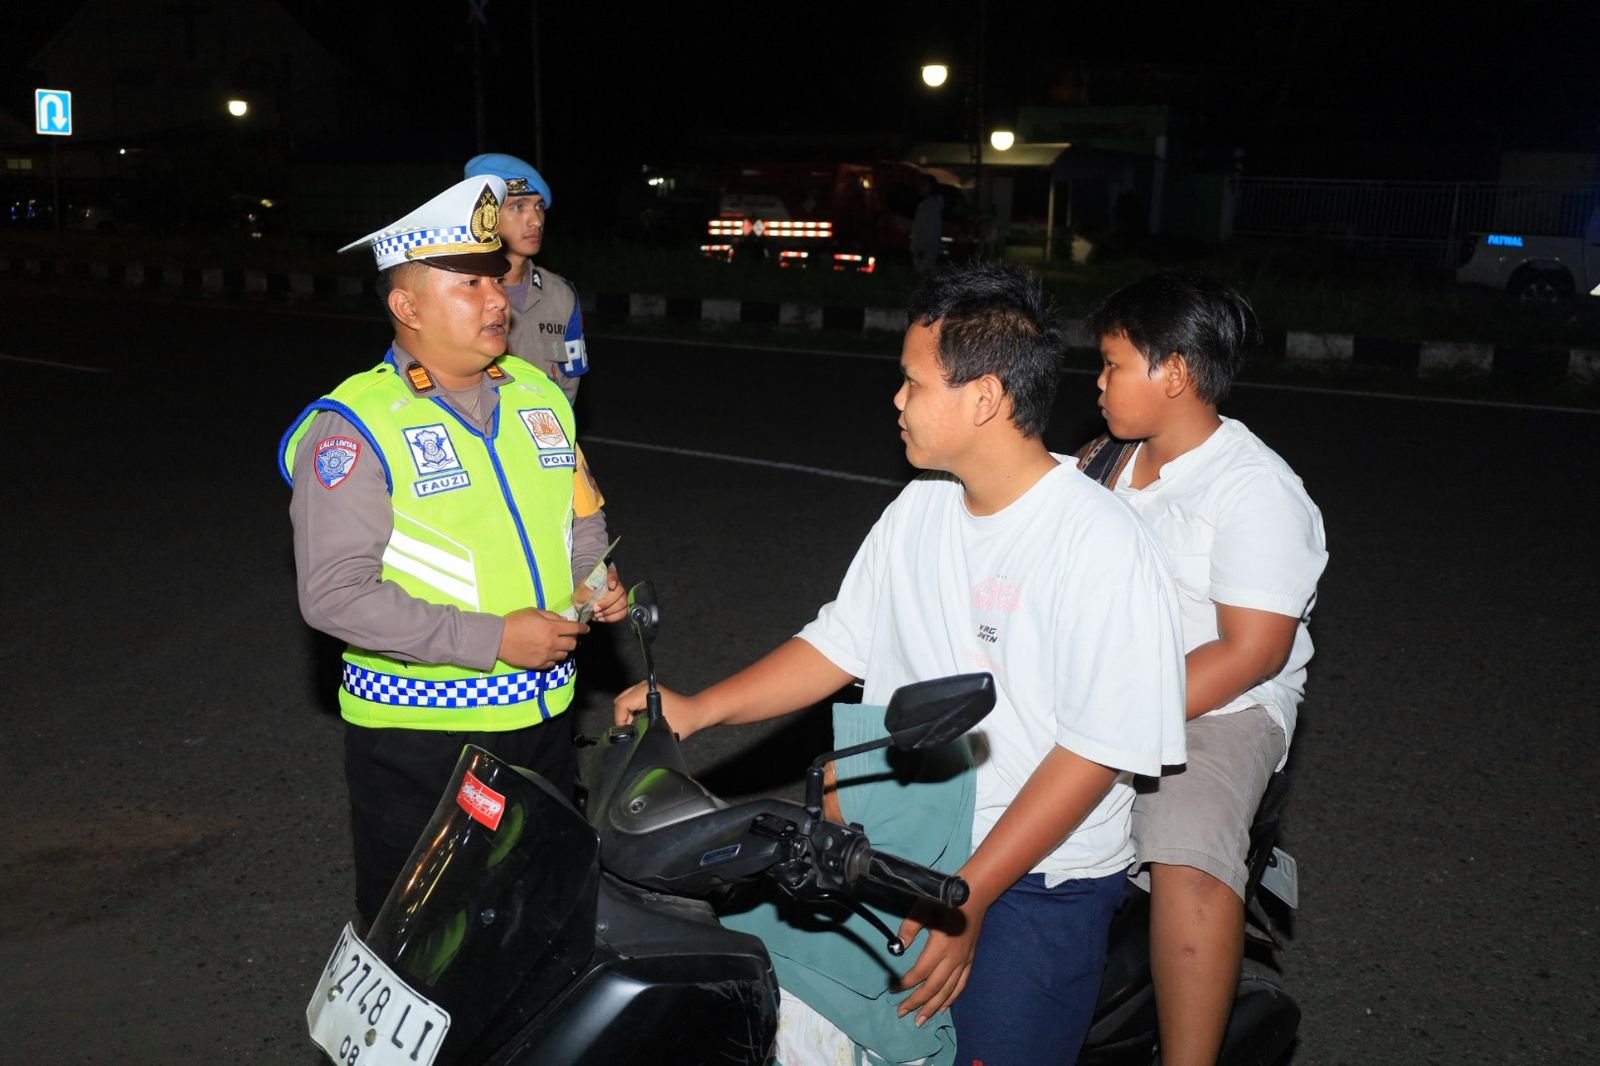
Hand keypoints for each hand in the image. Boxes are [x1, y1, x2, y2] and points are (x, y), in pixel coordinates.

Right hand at [499, 607, 586, 669]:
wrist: (498, 638)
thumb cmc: (515, 621)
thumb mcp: (534, 612)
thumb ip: (551, 616)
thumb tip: (564, 621)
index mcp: (552, 628)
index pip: (575, 629)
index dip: (583, 628)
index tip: (586, 629)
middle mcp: (552, 643)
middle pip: (573, 644)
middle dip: (573, 639)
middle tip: (568, 636)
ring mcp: (546, 655)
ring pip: (564, 655)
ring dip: (564, 649)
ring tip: (556, 645)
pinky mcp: (539, 664)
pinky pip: (553, 663)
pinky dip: (553, 658)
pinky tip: (548, 653)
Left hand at [575, 565, 625, 622]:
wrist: (583, 603)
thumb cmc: (582, 595)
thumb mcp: (579, 592)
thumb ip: (586, 594)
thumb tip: (593, 600)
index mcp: (605, 576)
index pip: (612, 573)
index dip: (614, 579)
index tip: (611, 585)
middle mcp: (616, 584)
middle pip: (619, 591)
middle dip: (607, 602)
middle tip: (595, 609)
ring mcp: (621, 596)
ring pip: (622, 604)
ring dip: (609, 612)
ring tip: (597, 615)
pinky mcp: (622, 607)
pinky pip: (622, 613)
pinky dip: (611, 618)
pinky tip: (601, 618)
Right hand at [611, 681, 713, 735]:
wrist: (695, 713)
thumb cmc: (683, 719)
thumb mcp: (659, 728)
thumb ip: (640, 730)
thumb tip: (628, 735)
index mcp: (645, 691)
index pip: (621, 704)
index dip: (620, 720)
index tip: (627, 731)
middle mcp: (643, 686)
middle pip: (620, 702)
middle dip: (623, 718)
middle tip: (632, 730)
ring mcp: (645, 688)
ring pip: (625, 702)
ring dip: (629, 716)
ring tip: (640, 726)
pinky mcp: (648, 692)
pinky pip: (632, 702)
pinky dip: (634, 713)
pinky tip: (643, 721)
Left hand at [893, 900, 983, 1025]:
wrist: (974, 897)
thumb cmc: (945, 901)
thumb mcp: (922, 908)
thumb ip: (909, 928)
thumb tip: (897, 947)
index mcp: (939, 947)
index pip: (920, 972)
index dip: (905, 983)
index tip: (892, 988)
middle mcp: (953, 959)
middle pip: (933, 987)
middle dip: (916, 1002)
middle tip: (901, 1013)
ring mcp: (963, 962)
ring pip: (947, 991)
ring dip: (933, 1007)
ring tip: (920, 1020)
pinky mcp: (969, 961)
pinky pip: (960, 985)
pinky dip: (951, 999)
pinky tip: (943, 1008)